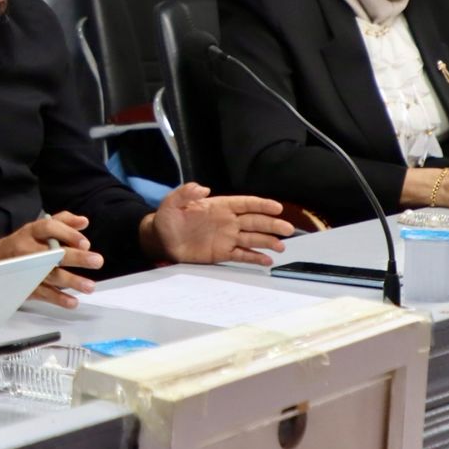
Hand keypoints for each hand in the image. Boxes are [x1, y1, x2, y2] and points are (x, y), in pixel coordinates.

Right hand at [0, 211, 104, 309]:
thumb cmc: (23, 242)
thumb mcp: (38, 228)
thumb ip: (62, 222)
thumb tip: (83, 222)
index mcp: (31, 232)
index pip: (49, 228)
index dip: (67, 234)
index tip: (85, 243)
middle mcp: (27, 249)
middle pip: (52, 253)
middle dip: (76, 258)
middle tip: (96, 260)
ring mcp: (26, 269)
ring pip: (50, 275)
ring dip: (71, 281)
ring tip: (90, 286)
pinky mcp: (26, 286)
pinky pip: (43, 293)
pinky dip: (58, 299)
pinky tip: (72, 301)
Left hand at [141, 183, 291, 265]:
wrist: (161, 240)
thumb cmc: (167, 219)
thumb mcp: (172, 203)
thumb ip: (186, 193)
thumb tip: (203, 188)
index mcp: (219, 207)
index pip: (245, 204)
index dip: (262, 205)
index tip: (277, 207)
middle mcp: (227, 222)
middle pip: (255, 221)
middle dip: (272, 224)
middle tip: (287, 229)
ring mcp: (226, 238)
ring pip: (252, 239)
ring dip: (267, 242)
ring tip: (281, 246)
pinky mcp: (222, 253)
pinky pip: (242, 255)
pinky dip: (255, 258)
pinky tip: (267, 260)